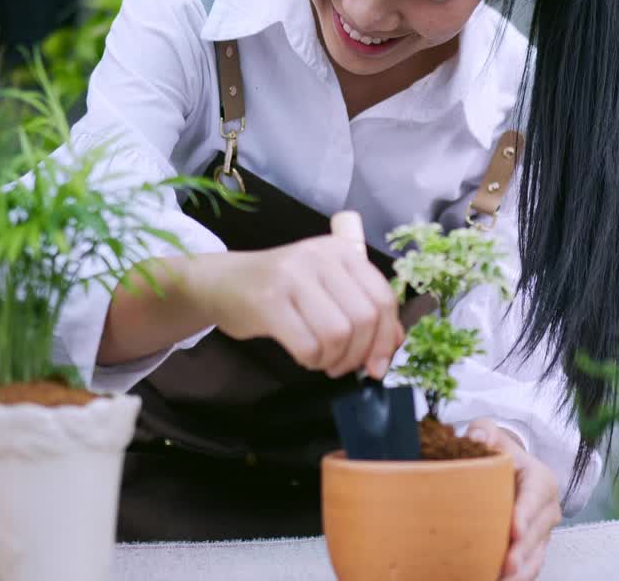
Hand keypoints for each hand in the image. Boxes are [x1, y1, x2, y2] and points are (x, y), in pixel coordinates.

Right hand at [199, 236, 403, 377]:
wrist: (222, 283)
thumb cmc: (282, 290)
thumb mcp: (328, 288)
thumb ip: (363, 309)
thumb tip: (395, 342)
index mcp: (343, 251)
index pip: (383, 298)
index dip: (387, 338)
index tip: (378, 365)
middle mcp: (321, 257)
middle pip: (364, 319)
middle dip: (359, 354)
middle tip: (343, 366)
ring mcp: (293, 276)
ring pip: (338, 334)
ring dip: (334, 360)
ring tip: (322, 360)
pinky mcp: (268, 301)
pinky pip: (308, 345)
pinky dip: (311, 361)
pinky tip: (305, 356)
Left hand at [466, 418, 562, 580]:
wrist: (508, 472)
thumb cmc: (498, 454)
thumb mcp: (491, 435)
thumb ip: (483, 431)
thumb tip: (476, 436)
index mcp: (540, 479)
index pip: (535, 496)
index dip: (526, 514)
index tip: (514, 530)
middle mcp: (547, 509)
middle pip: (537, 533)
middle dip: (523, 551)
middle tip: (507, 565)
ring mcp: (542, 532)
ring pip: (536, 556)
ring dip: (522, 571)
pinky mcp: (533, 550)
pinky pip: (529, 568)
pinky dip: (518, 578)